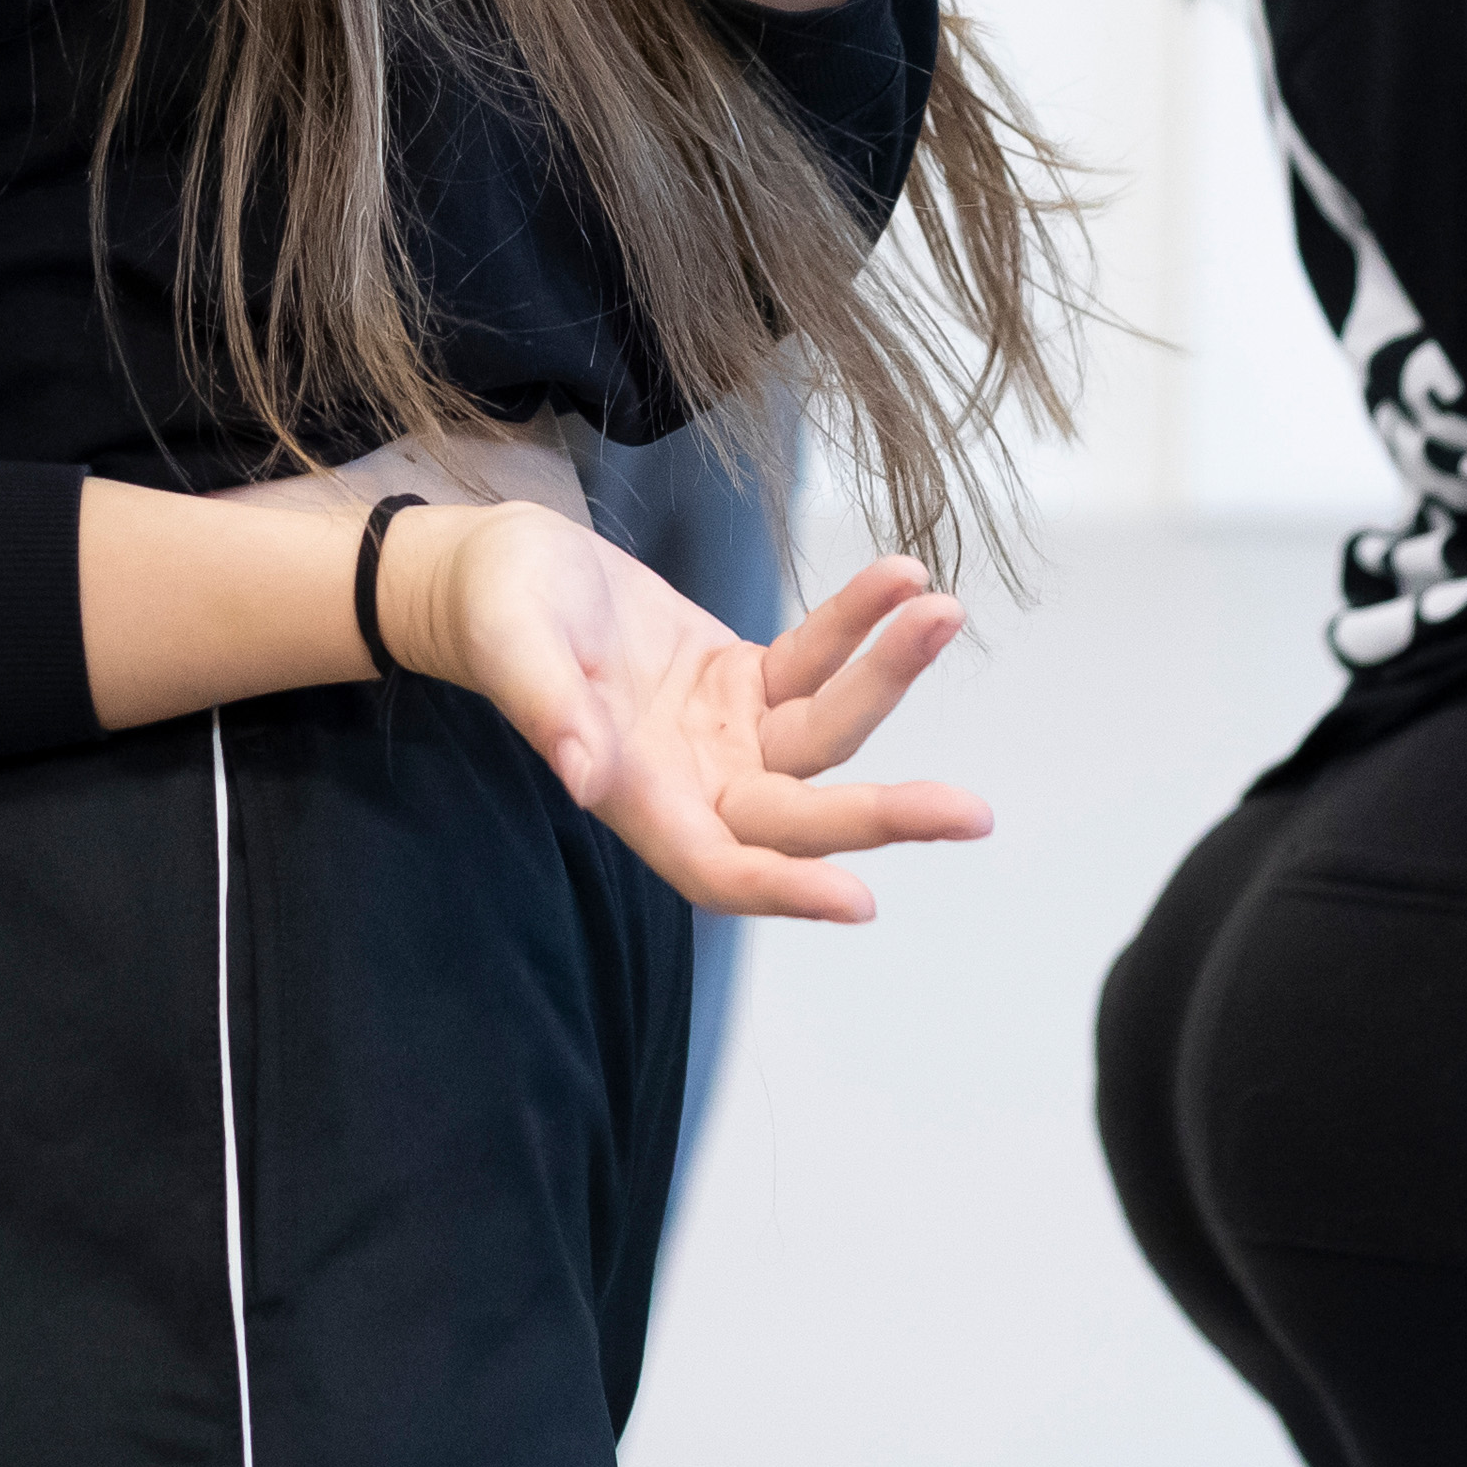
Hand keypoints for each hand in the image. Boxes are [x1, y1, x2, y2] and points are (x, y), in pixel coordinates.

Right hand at [388, 501, 987, 919]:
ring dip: (886, 679)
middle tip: (972, 812)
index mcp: (634, 795)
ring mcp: (724, 737)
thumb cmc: (494, 609)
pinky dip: (856, 626)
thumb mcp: (513, 643)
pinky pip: (813, 662)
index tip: (861, 898)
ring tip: (940, 611)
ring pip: (824, 732)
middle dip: (884, 816)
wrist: (498, 567)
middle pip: (798, 817)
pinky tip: (900, 578)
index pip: (719, 866)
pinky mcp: (742, 684)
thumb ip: (548, 708)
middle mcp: (692, 783)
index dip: (785, 887)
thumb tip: (582, 777)